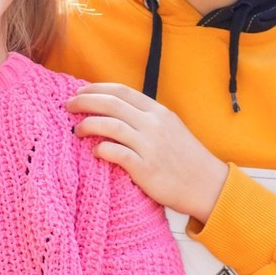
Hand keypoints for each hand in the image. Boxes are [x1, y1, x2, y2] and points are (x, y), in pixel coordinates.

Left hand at [67, 82, 227, 221]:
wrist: (207, 185)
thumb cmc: (185, 158)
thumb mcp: (170, 128)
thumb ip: (146, 118)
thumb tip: (115, 110)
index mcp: (158, 112)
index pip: (121, 91)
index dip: (96, 89)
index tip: (79, 92)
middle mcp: (153, 125)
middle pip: (111, 104)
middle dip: (85, 101)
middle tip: (68, 106)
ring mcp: (150, 146)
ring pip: (111, 126)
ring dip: (88, 125)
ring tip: (76, 130)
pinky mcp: (146, 169)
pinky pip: (116, 153)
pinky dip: (101, 149)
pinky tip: (93, 152)